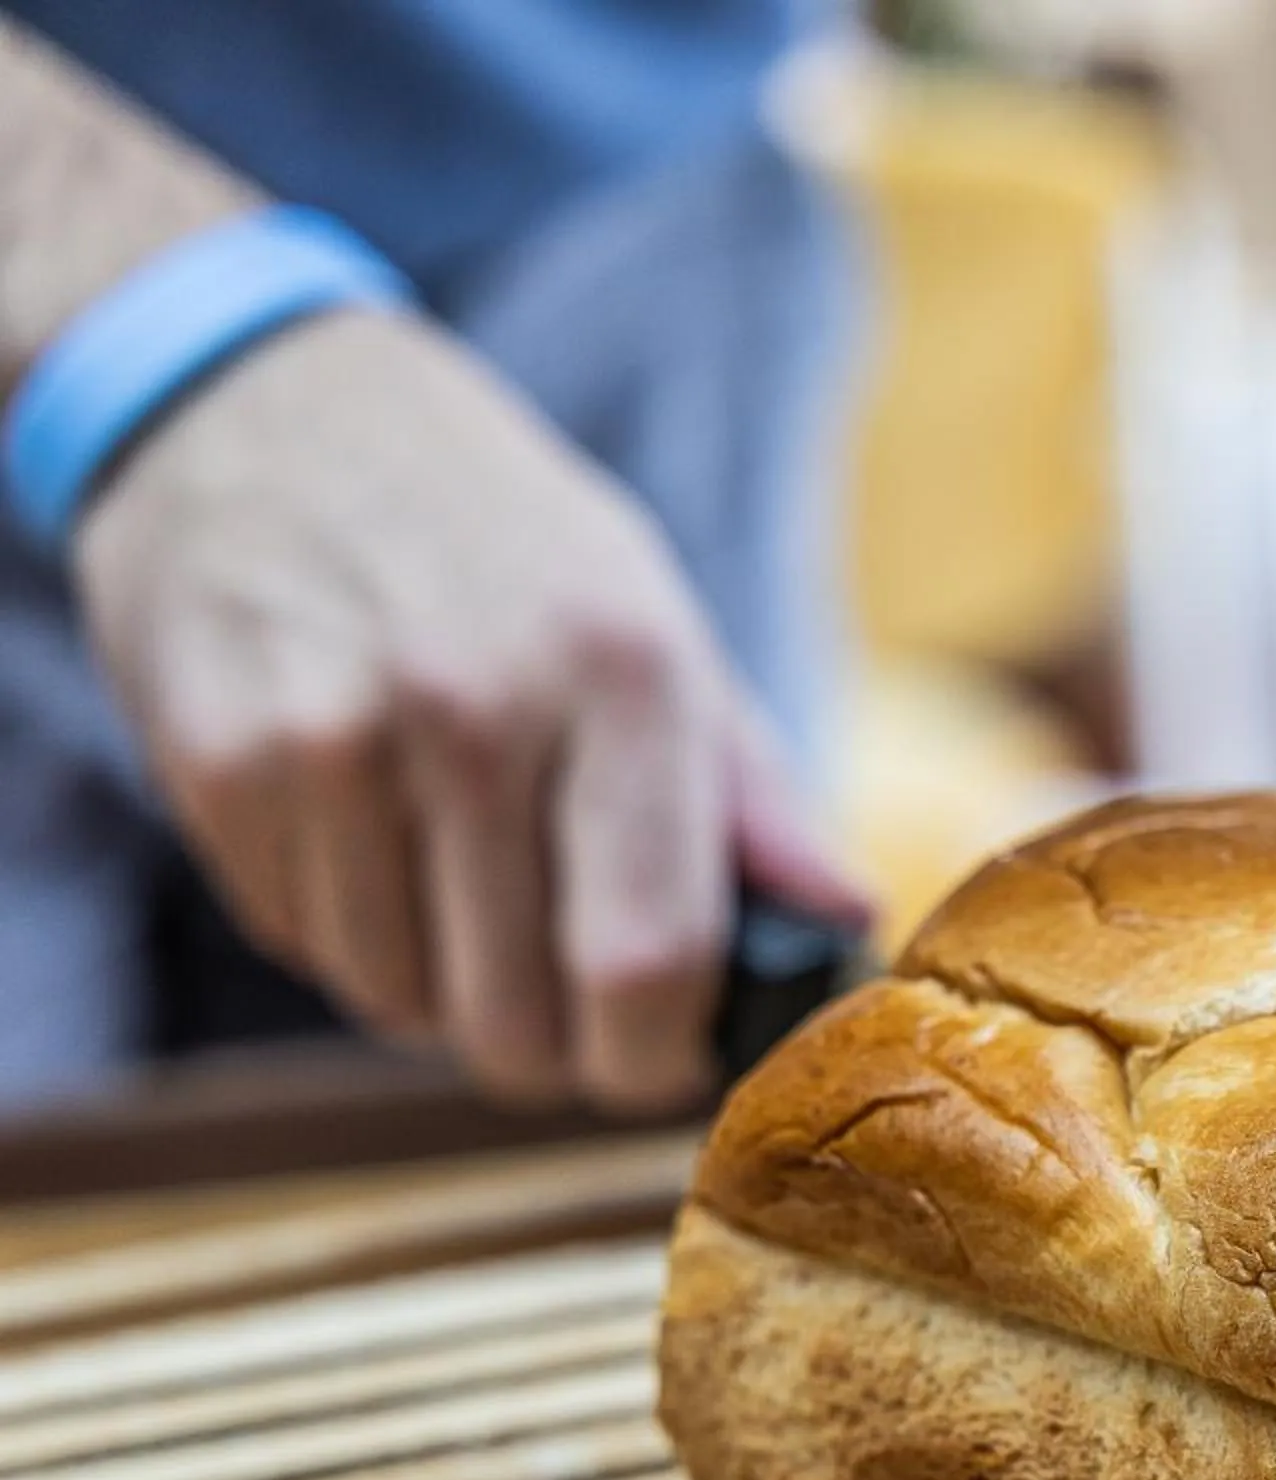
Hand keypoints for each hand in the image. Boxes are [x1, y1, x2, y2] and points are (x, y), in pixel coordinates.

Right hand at [72, 309, 869, 1108]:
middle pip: (517, 1019)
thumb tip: (844, 924)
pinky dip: (353, 937)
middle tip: (569, 1002)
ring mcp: (329, 735)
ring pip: (401, 1005)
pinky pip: (307, 947)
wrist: (260, 406)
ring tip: (464, 888)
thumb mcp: (656, 621)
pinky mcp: (215, 761)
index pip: (648, 961)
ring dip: (446, 995)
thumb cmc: (499, 538)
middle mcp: (474, 706)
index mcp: (622, 671)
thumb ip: (752, 794)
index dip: (659, 1059)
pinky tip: (370, 838)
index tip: (666, 1061)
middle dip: (557, 1054)